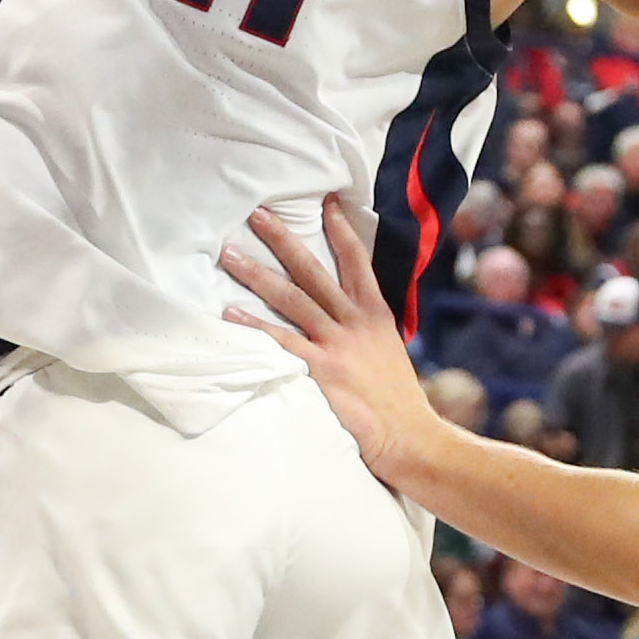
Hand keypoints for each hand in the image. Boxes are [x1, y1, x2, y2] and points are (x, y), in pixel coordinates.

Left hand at [218, 201, 432, 475]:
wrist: (409, 436)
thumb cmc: (396, 400)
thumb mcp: (388, 351)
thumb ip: (366, 329)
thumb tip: (348, 314)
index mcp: (375, 314)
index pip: (357, 261)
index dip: (341, 230)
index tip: (326, 201)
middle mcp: (354, 323)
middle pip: (312, 272)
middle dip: (284, 239)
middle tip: (257, 214)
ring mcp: (335, 346)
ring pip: (291, 299)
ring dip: (257, 275)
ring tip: (228, 254)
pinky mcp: (319, 372)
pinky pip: (280, 342)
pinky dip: (254, 326)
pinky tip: (229, 312)